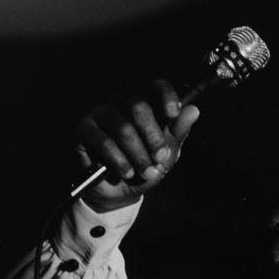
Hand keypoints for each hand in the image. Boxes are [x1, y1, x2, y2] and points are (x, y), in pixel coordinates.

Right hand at [75, 79, 199, 212]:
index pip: (155, 86)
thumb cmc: (144, 167)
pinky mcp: (84, 128)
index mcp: (145, 104)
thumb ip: (178, 132)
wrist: (120, 192)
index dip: (165, 96)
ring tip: (146, 172)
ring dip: (138, 155)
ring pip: (123, 128)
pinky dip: (119, 160)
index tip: (173, 113)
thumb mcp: (166, 154)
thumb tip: (194, 110)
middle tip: (161, 158)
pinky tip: (127, 173)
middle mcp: (121, 101)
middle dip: (154, 137)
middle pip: (138, 106)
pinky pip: (104, 141)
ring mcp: (101, 112)